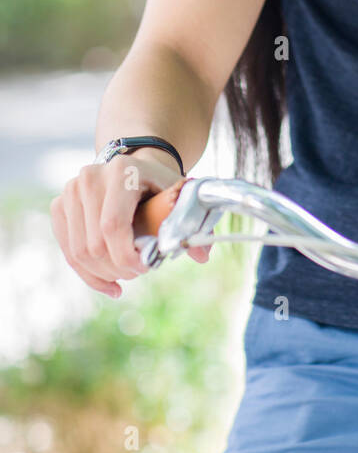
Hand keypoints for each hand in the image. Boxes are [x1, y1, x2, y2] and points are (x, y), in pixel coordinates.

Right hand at [49, 152, 207, 297]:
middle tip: (140, 271)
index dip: (126, 256)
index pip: (113, 225)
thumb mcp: (179, 196)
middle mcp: (90, 177)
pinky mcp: (60, 206)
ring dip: (104, 274)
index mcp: (121, 171)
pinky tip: (110, 285)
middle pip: (94, 243)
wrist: (135, 166)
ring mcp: (70, 191)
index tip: (145, 268)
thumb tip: (202, 256)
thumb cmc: (160, 185)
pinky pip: (68, 251)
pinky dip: (89, 275)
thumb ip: (191, 223)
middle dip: (119, 268)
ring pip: (79, 252)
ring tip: (127, 275)